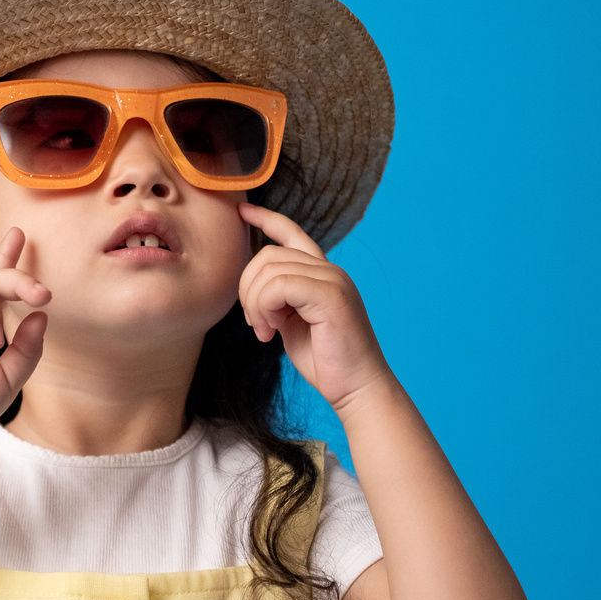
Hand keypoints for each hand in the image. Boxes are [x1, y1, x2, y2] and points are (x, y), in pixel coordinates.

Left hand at [237, 204, 390, 412]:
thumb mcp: (294, 323)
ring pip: (269, 271)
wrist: (358, 389)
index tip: (242, 210)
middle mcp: (330, 270)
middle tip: (255, 324)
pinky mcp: (330, 295)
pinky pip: (278, 286)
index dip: (266, 218)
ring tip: (264, 332)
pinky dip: (264, 309)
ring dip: (255, 304)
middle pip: (268, 254)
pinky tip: (270, 333)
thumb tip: (254, 288)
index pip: (292, 233)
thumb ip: (279, 300)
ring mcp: (333, 279)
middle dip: (248, 288)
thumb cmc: (327, 361)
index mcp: (323, 274)